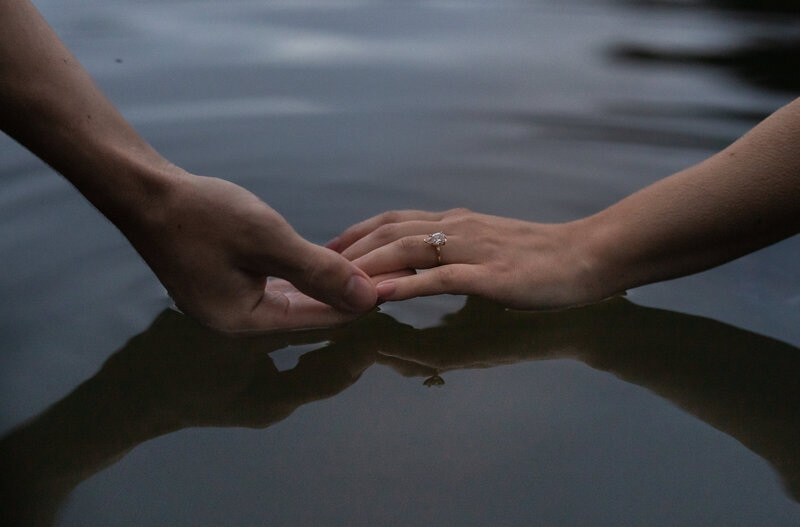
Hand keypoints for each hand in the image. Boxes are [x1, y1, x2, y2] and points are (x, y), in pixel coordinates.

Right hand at [124, 172, 379, 332]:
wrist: (144, 192)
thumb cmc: (202, 214)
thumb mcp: (268, 240)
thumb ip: (319, 270)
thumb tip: (367, 297)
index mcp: (244, 320)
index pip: (317, 318)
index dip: (357, 303)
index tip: (392, 288)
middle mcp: (236, 320)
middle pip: (305, 313)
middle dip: (344, 297)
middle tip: (383, 283)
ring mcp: (226, 302)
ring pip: (291, 299)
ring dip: (324, 286)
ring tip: (363, 273)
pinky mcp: (223, 282)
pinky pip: (273, 286)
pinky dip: (301, 276)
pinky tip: (323, 264)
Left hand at [329, 208, 608, 309]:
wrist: (587, 255)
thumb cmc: (541, 257)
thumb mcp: (488, 251)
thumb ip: (454, 258)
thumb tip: (419, 274)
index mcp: (456, 223)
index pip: (395, 221)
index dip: (358, 233)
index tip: (328, 248)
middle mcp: (458, 228)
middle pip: (391, 232)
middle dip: (351, 249)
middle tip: (316, 265)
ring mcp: (473, 250)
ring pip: (409, 250)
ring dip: (369, 265)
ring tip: (336, 280)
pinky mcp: (491, 276)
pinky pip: (440, 279)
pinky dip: (406, 285)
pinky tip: (381, 295)